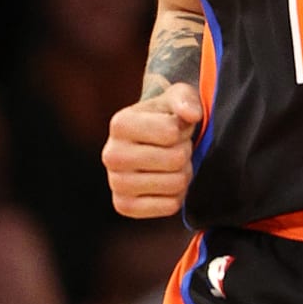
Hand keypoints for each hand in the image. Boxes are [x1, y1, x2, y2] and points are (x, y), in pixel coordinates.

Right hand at [103, 83, 201, 217]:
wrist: (151, 145)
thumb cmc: (167, 118)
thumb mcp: (178, 97)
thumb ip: (186, 99)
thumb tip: (191, 115)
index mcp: (120, 124)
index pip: (171, 132)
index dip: (183, 130)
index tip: (175, 127)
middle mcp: (111, 154)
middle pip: (175, 159)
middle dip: (184, 152)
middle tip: (175, 148)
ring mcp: (115, 183)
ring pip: (175, 183)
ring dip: (183, 173)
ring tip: (171, 164)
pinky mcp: (124, 206)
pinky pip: (170, 206)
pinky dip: (177, 195)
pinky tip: (166, 182)